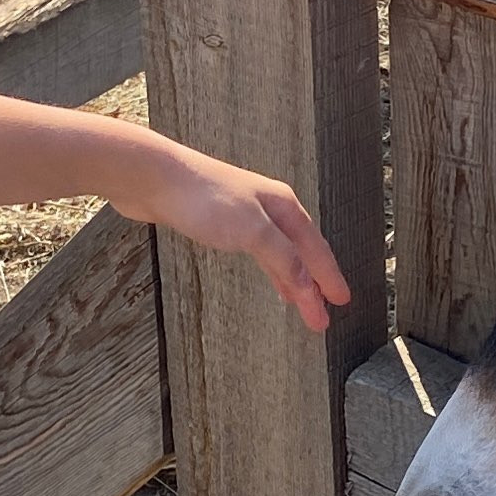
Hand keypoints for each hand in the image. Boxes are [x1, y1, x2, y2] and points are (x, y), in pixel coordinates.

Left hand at [131, 140, 352, 331]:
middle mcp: (268, 208)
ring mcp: (245, 215)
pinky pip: (258, 253)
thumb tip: (308, 284)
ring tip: (302, 303)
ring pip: (280, 253)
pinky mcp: (220, 223)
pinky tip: (271, 276)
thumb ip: (284, 258)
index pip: (316, 249)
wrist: (153, 177)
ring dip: (293, 280)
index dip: (330, 278)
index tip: (342, 301)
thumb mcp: (252, 231)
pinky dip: (271, 269)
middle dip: (313, 286)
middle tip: (322, 317)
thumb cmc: (201, 196)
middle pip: (300, 252)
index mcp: (283, 206)